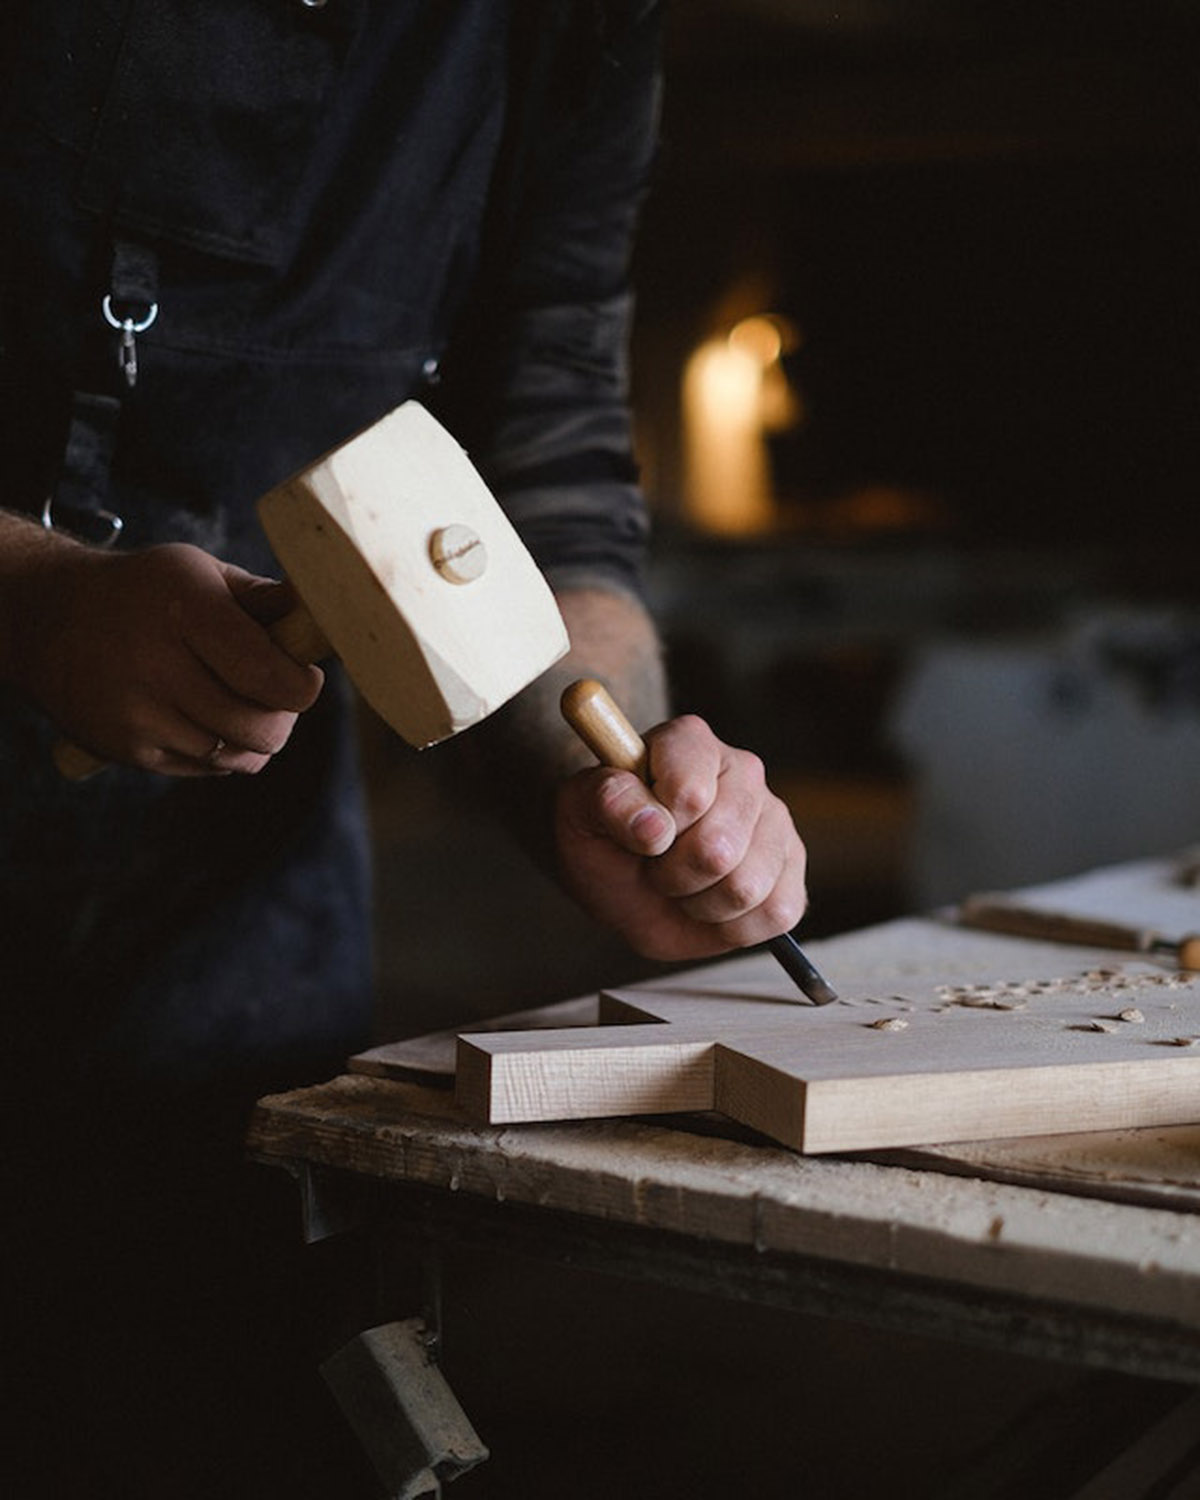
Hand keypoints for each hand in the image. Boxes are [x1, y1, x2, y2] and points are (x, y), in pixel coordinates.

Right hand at [17, 540, 323, 774]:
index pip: (264, 673)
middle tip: (279, 695)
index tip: (307, 678)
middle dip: (284, 717)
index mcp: (185, 608)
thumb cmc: (147, 594)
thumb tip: (320, 613)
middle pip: (257, 725)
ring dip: (255, 738)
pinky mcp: (125, 748)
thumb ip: (261, 598)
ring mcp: (136, 713)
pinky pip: (206, 767)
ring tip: (245, 705)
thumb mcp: (198, 573)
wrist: (50, 620)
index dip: (301, 687)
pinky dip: (221, 751)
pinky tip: (206, 717)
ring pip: (235, 754)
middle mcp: (155, 663)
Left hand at [554, 712, 807, 962]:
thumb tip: (653, 825)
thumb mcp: (577, 813)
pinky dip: (732, 925)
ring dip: (700, 903)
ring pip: (747, 885)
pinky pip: (776, 911)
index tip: (637, 831)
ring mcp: (775, 818)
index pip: (688, 793)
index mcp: (689, 743)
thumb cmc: (604, 838)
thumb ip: (603, 800)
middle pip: (718, 848)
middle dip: (672, 874)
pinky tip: (710, 904)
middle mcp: (743, 771)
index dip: (653, 828)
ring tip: (682, 884)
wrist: (624, 879)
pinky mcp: (793, 866)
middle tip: (656, 865)